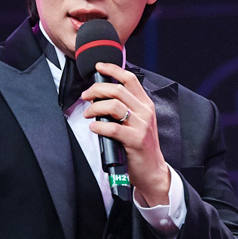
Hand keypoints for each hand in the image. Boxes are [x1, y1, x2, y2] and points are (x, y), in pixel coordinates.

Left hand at [81, 62, 170, 205]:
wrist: (152, 170)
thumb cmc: (140, 147)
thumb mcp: (137, 122)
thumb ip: (125, 108)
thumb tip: (100, 97)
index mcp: (146, 104)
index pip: (129, 79)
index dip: (112, 69)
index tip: (98, 67)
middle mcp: (145, 112)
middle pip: (117, 90)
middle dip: (96, 90)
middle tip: (85, 96)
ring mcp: (142, 126)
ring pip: (114, 106)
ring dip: (95, 107)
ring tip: (88, 113)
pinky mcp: (136, 140)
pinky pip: (113, 128)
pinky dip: (99, 126)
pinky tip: (94, 127)